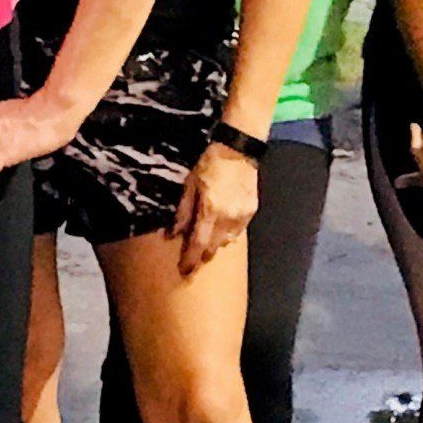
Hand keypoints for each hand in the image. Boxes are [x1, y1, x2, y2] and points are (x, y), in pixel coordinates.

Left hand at [171, 140, 259, 275]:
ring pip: (227, 242)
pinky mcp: (251, 212)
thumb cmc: (209, 164)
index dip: (190, 260)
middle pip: (214, 248)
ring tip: (207, 242)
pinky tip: (221, 228)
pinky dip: (228, 234)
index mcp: (210, 211)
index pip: (198, 245)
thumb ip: (183, 212)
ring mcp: (242, 216)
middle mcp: (228, 218)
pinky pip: (238, 231)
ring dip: (216, 245)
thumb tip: (172, 235)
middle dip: (202, 255)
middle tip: (192, 258)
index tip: (184, 271)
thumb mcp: (190, 185)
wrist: (238, 150)